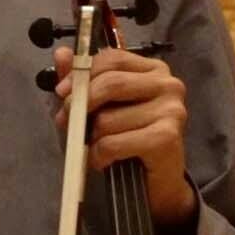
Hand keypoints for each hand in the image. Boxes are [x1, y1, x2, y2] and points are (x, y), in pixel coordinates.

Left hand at [48, 44, 196, 225]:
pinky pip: (113, 143)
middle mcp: (168, 85)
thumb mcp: (99, 106)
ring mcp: (172, 110)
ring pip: (108, 118)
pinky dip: (99, 154)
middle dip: (80, 104)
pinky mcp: (168, 137)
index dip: (80, 74)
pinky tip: (104, 159)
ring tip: (97, 145)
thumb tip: (62, 54)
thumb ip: (82, 79)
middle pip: (110, 83)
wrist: (153, 181)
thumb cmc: (126, 138)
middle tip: (67, 122)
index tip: (61, 92)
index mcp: (152, 70)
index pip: (112, 58)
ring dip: (92, 137)